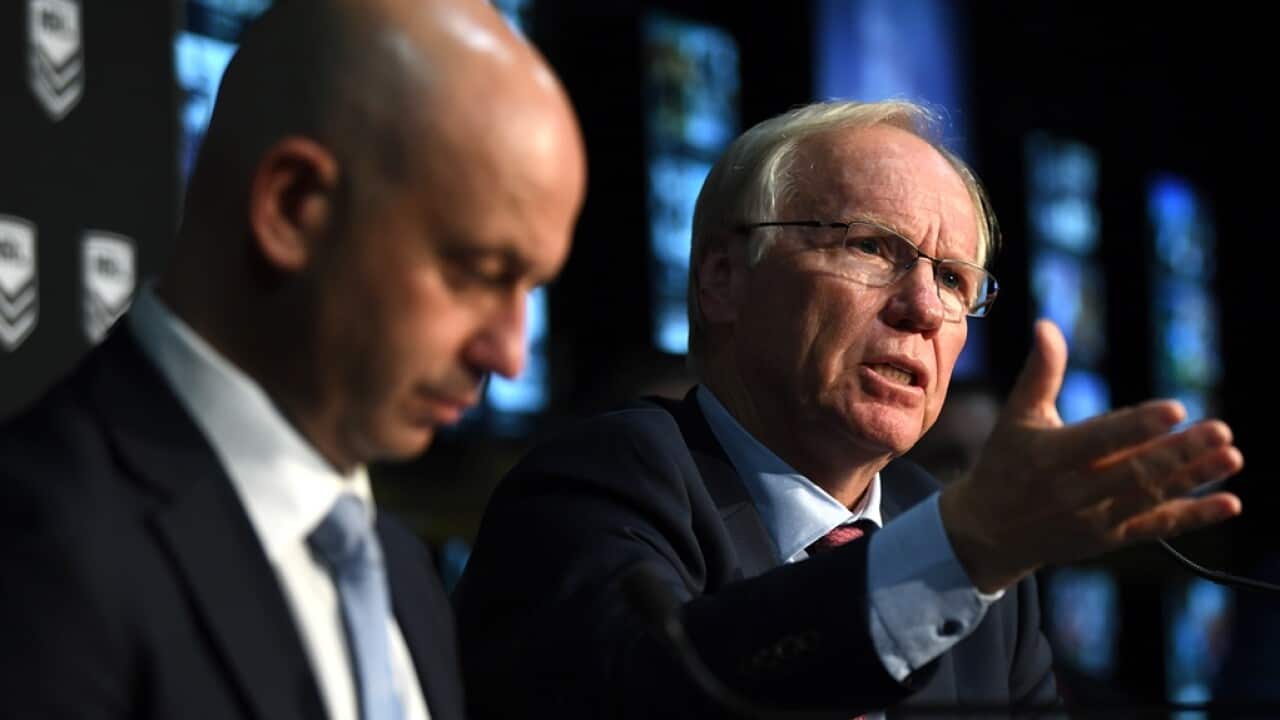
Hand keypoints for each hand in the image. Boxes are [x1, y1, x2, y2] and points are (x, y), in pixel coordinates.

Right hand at [938, 319, 1243, 592]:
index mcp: (1049, 455)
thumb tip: (1047, 325)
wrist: (988, 532)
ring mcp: (1093, 518)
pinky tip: (1229, 503)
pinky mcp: (1109, 539)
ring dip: (1194, 477)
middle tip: (1220, 429)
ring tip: (1231, 456)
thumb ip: (1040, 372)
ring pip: (1151, 496)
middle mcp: (1073, 490)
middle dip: (1179, 451)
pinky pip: (1156, 528)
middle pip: (1135, 469)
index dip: (1138, 425)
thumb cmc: (1004, 462)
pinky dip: (1194, 517)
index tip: (1176, 409)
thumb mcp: (1017, 416)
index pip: (1100, 438)